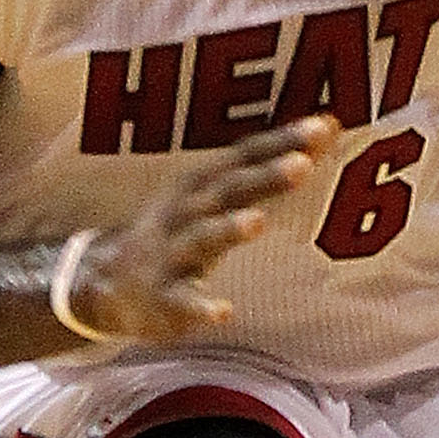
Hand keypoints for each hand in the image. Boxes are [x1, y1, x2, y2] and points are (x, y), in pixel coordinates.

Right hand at [64, 120, 337, 343]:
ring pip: (201, 238)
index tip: (323, 127)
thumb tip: (329, 125)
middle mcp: (186, 212)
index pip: (247, 156)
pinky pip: (182, 302)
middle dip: (264, 176)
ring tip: (257, 221)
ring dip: (227, 228)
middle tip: (302, 164)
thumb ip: (272, 163)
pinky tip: (223, 312)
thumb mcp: (221, 192)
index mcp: (203, 184)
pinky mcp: (162, 297)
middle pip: (228, 190)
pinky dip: (200, 308)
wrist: (109, 282)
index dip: (282, 141)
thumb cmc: (182, 229)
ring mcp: (171, 254)